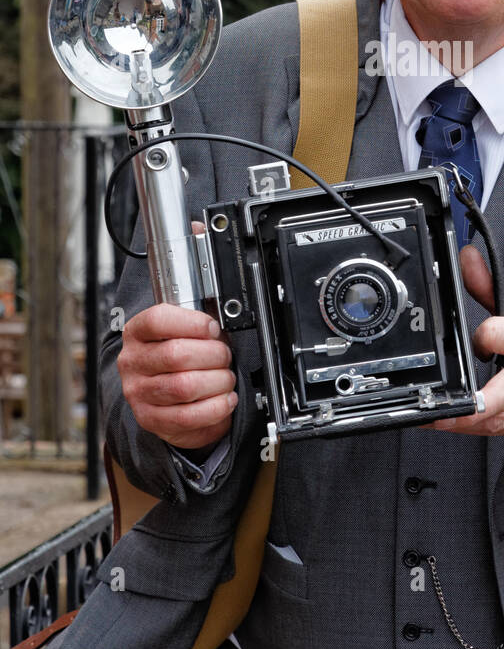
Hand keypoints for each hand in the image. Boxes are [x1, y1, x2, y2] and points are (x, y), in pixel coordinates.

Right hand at [116, 224, 236, 448]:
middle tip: (224, 353)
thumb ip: (191, 276)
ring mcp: (141, 394)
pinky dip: (216, 407)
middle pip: (177, 356)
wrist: (164, 394)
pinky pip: (190, 418)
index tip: (212, 326)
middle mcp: (134, 362)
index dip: (193, 323)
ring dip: (217, 380)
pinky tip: (223, 397)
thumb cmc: (178, 349)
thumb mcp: (183, 314)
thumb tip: (200, 226)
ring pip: (186, 387)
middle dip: (213, 354)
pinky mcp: (154, 421)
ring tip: (225, 375)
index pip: (158, 320)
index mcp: (138, 331)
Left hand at [425, 244, 503, 437]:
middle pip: (500, 394)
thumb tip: (466, 257)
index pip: (497, 334)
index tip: (482, 340)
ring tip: (429, 416)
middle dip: (471, 406)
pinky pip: (487, 431)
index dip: (482, 337)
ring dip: (457, 421)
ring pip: (490, 421)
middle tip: (440, 410)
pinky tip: (444, 420)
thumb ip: (490, 287)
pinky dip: (464, 427)